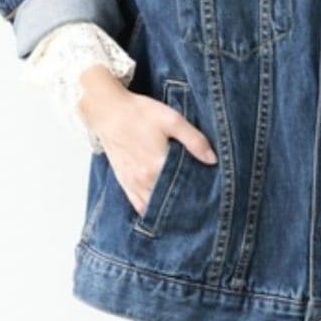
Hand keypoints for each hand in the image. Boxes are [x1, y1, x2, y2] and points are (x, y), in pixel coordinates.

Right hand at [77, 69, 217, 216]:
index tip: (209, 195)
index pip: (184, 188)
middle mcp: (144, 180)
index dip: (198, 192)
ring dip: (166, 208)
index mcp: (158, 166)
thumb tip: (213, 160)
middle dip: (184, 202)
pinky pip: (137, 204)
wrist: (108, 110)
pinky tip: (159, 210)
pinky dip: (149, 209)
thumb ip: (194, 140)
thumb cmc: (140, 113)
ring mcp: (132, 183)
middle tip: (200, 204)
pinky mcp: (123, 180)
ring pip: (153, 205)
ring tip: (182, 209)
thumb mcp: (172, 120)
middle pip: (169, 199)